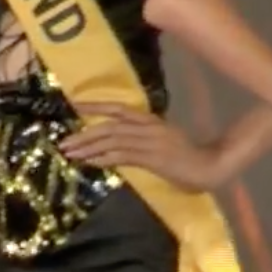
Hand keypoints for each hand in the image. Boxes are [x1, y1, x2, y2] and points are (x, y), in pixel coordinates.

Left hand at [61, 103, 222, 190]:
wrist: (210, 165)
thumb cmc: (184, 157)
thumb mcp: (158, 144)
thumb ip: (137, 142)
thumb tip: (110, 147)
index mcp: (150, 121)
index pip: (119, 109)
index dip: (97, 106)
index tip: (75, 106)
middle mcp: (149, 127)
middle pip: (110, 126)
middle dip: (84, 134)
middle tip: (62, 142)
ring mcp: (151, 141)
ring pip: (113, 140)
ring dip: (88, 147)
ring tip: (68, 153)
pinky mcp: (153, 158)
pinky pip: (123, 156)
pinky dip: (103, 158)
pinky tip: (88, 162)